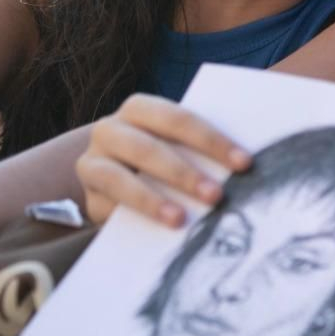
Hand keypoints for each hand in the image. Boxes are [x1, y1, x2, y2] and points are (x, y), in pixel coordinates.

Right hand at [76, 94, 251, 226]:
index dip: (212, 140)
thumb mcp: (178, 146)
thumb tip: (245, 163)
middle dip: (184, 173)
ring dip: (153, 200)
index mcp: (139, 108)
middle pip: (148, 148)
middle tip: (216, 196)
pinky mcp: (89, 196)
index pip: (177, 119)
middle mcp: (110, 129)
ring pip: (119, 177)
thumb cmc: (161, 157)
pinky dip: (136, 215)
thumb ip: (200, 148)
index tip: (244, 163)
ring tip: (181, 220)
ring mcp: (92, 161)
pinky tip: (159, 227)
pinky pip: (108, 206)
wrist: (116, 182)